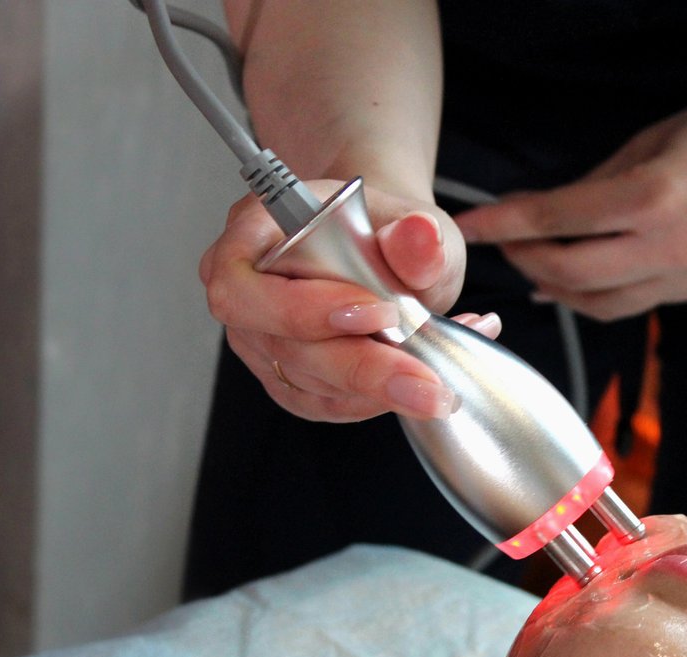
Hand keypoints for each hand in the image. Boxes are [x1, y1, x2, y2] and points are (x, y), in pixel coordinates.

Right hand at [199, 180, 493, 421]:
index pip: (244, 283)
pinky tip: (417, 381)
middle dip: (362, 367)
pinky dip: (377, 399)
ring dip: (382, 384)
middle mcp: (246, 290)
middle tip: (428, 379)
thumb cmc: (385, 228)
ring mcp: (261, 340)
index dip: (304, 308)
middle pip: (283, 346)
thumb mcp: (412, 221)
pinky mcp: (287, 378)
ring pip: (308, 383)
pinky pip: (326, 404)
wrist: (387, 251)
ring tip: (442, 368)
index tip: (381, 313)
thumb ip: (415, 238)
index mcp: (254, 231)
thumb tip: (420, 235)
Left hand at [453, 76, 686, 319]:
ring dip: (560, 290)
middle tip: (507, 245)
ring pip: (603, 305)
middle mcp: (674, 248)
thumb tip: (549, 213)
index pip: (556, 220)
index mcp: (656, 196)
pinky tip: (590, 278)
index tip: (472, 225)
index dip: (505, 225)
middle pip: (570, 277)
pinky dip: (604, 294)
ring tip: (540, 267)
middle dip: (526, 262)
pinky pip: (641, 303)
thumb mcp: (658, 137)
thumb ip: (599, 183)